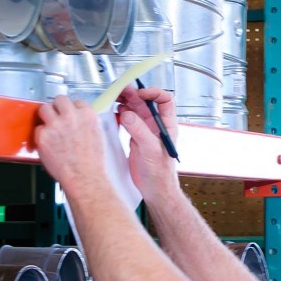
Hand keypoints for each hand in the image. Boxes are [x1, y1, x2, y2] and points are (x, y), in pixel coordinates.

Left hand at [35, 96, 105, 194]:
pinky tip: (48, 144)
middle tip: (57, 116)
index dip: (72, 110)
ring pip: (44, 108)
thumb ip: (87, 123)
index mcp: (87, 115)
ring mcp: (55, 125)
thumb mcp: (98, 136)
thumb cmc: (92, 163)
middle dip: (58, 107)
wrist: (84, 177)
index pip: (77, 102)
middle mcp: (71, 116)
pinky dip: (41, 136)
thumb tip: (79, 121)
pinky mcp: (43, 135)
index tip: (70, 115)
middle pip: (60, 99)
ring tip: (49, 126)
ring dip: (46, 116)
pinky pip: (38, 129)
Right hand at [117, 85, 179, 199]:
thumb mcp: (150, 150)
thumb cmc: (160, 174)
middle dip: (133, 94)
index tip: (140, 93)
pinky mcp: (135, 138)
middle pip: (145, 102)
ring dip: (125, 102)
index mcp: (166, 125)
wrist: (155, 190)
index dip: (153, 93)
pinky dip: (120, 114)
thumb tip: (128, 114)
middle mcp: (156, 126)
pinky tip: (114, 114)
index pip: (165, 100)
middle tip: (120, 90)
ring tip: (114, 97)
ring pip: (135, 110)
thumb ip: (139, 131)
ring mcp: (145, 131)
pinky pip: (127, 120)